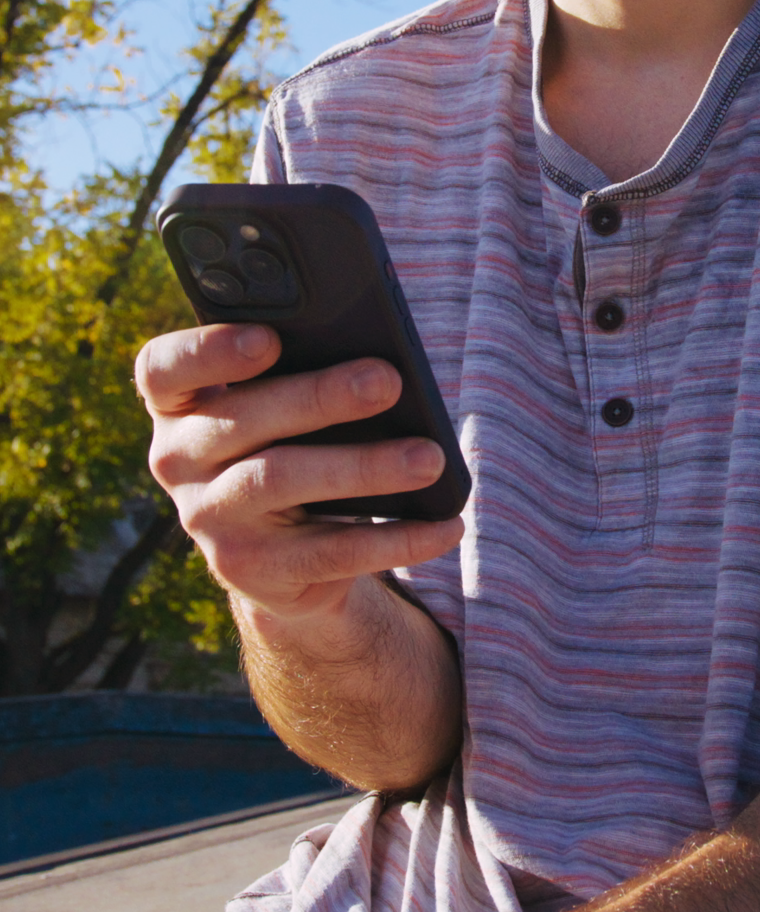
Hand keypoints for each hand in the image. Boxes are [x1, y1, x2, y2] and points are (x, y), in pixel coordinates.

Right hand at [135, 322, 463, 628]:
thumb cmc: (288, 445)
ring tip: (428, 457)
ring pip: (281, 482)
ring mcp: (207, 520)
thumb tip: (377, 363)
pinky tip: (445, 525)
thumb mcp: (278, 408)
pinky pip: (329, 553)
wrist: (277, 556)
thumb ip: (298, 372)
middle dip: (320, 397)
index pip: (163, 368)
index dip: (210, 350)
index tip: (268, 338)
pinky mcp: (249, 572)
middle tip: (387, 380)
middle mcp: (177, 460)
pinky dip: (395, 540)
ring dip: (363, 467)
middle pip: (243, 421)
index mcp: (177, 403)